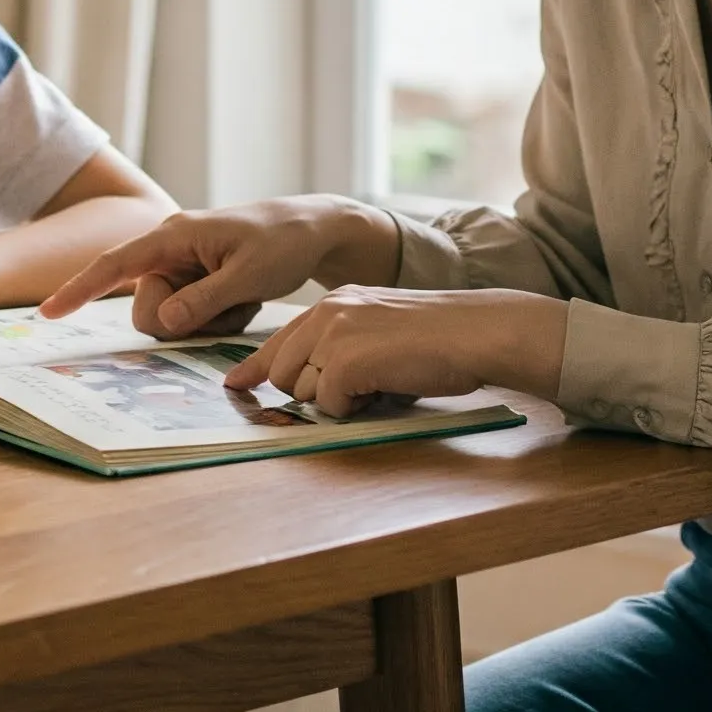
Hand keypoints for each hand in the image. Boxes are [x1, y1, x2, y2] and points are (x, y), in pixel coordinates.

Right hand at [39, 196, 402, 338]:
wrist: (314, 230)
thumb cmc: (284, 242)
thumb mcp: (248, 275)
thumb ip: (204, 300)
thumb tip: (162, 321)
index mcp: (174, 236)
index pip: (115, 264)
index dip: (80, 289)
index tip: (48, 312)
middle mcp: (170, 250)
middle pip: (147, 308)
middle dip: (183, 320)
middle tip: (230, 304)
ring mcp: (182, 267)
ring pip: (171, 319)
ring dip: (208, 320)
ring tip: (243, 297)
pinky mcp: (195, 280)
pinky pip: (191, 318)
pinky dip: (218, 318)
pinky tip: (244, 299)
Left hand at [225, 286, 568, 418]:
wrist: (476, 332)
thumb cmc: (439, 340)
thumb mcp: (379, 331)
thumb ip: (342, 348)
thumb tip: (312, 387)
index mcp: (334, 303)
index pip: (279, 339)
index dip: (255, 368)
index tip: (235, 385)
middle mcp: (326, 312)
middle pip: (281, 372)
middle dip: (308, 392)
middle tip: (354, 390)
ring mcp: (333, 334)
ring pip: (300, 389)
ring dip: (333, 400)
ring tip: (377, 382)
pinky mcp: (344, 360)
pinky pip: (327, 404)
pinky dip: (353, 408)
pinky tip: (384, 388)